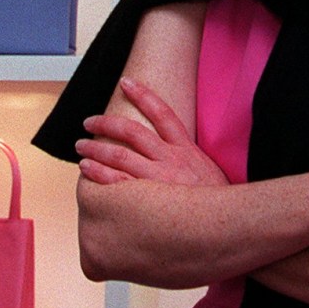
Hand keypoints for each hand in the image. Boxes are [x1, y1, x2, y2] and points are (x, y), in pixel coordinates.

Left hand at [76, 76, 228, 187]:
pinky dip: (99, 174)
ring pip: (120, 156)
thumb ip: (189, 160)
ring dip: (97, 148)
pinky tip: (86, 169)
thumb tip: (175, 153)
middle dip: (107, 124)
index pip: (163, 113)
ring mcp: (159, 179)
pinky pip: (118, 183)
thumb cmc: (216, 202)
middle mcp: (171, 159)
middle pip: (133, 132)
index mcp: (186, 149)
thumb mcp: (208, 172)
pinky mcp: (150, 201)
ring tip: (81, 145)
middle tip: (89, 121)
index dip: (143, 95)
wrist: (228, 224)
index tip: (126, 82)